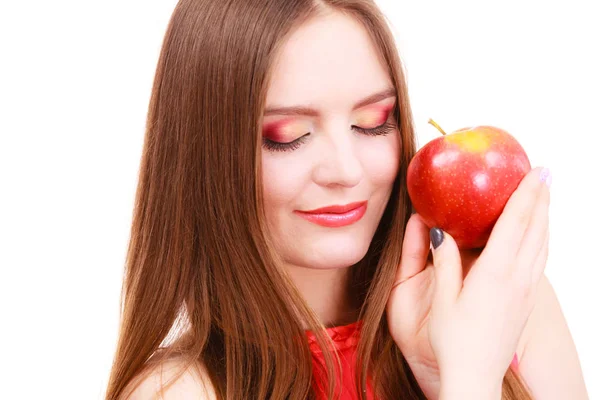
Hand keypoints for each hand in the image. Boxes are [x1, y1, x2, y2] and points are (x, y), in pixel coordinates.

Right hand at [387, 166, 550, 398]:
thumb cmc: (454, 343)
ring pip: (543, 245)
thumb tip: (439, 232)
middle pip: (536, 230)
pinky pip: (540, 260)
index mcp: (495, 274)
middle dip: (542, 198)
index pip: (515, 224)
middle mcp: (517, 279)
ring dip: (546, 217)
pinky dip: (542, 238)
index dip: (526, 195)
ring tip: (544, 197)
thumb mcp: (443, 301)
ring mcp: (525, 291)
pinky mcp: (526, 301)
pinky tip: (537, 236)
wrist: (475, 377)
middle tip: (545, 173)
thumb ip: (444, 263)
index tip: (535, 171)